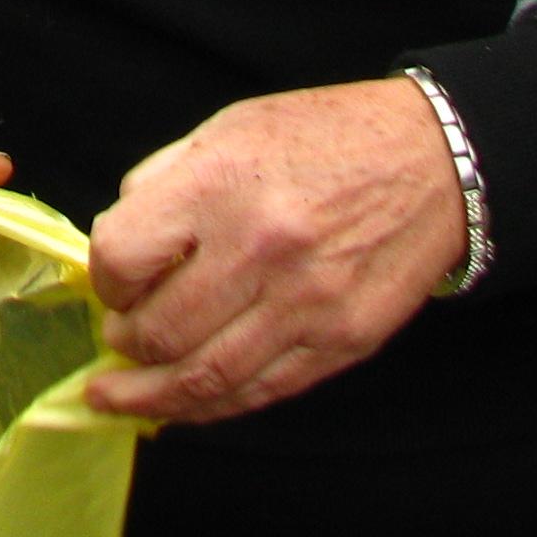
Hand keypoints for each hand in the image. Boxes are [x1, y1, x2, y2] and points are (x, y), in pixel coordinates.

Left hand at [85, 79, 465, 427]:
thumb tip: (118, 246)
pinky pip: (260, 392)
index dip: (104, 278)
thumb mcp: (227, 130)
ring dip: (151, 397)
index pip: (123, 257)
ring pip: (205, 379)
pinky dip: (211, 406)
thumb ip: (164, 183)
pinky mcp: (341, 343)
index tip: (112, 281)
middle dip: (124, 344)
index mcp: (220, 184)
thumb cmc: (323, 137)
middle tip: (119, 339)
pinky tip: (181, 404)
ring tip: (119, 397)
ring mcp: (306, 304)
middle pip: (159, 331)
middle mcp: (261, 248)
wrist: (432, 162)